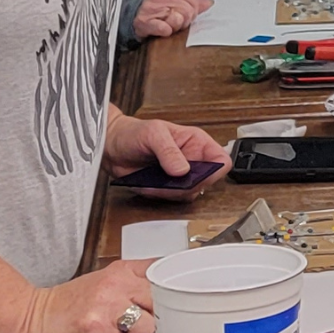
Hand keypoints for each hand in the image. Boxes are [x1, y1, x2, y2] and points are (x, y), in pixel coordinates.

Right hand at [18, 260, 157, 332]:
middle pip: (162, 301)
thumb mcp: (102, 284)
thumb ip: (131, 287)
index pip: (163, 270)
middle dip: (153, 318)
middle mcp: (115, 283)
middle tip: (134, 325)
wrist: (28, 318)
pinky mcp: (95, 328)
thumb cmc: (65, 306)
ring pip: (148, 326)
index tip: (173, 297)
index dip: (171, 287)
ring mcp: (105, 305)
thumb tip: (164, 301)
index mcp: (119, 270)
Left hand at [105, 113, 230, 187]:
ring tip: (154, 181)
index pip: (221, 160)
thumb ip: (169, 151)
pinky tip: (149, 185)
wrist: (112, 147)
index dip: (215, 170)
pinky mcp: (168, 188)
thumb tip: (183, 169)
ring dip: (172, 192)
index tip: (198, 174)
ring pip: (190, 193)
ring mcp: (181, 176)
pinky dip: (160, 195)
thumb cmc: (133, 133)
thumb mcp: (153, 134)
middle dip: (188, 184)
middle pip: (207, 181)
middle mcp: (192, 160)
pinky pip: (173, 199)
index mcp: (197, 143)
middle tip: (171, 180)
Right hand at [134, 0, 211, 39]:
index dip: (193, 10)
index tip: (187, 15)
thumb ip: (191, 1)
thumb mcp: (171, 0)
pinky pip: (163, 27)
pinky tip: (164, 30)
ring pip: (178, 19)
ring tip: (168, 25)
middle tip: (177, 22)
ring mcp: (152, 9)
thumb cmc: (151, 8)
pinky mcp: (144, 22)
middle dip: (186, 20)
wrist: (127, 14)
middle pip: (188, 10)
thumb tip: (209, 2)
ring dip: (176, 26)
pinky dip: (166, 30)